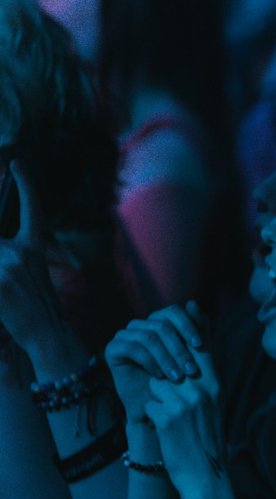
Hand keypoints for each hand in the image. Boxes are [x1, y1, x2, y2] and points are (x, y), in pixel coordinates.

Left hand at [0, 160, 68, 353]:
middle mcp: (19, 254)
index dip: (26, 185)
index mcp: (33, 250)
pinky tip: (0, 290)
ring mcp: (6, 268)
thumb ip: (11, 255)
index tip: (17, 164)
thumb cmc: (38, 307)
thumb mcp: (32, 274)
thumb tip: (2, 247)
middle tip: (5, 260)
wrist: (48, 335)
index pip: (31, 210)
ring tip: (2, 279)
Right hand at [105, 303, 205, 424]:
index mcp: (159, 322)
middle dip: (179, 348)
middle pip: (162, 325)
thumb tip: (194, 302)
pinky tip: (159, 376)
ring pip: (149, 337)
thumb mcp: (193, 355)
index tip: (200, 345)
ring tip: (177, 377)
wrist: (158, 405)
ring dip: (166, 358)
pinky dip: (150, 362)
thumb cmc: (178, 380)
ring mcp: (125, 335)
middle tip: (191, 370)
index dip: (187, 325)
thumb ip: (198, 330)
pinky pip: (133, 348)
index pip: (173, 312)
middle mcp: (141, 325)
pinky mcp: (113, 348)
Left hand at [142, 311, 223, 498]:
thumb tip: (198, 347)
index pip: (200, 347)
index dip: (190, 333)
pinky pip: (149, 405)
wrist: (206, 475)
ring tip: (170, 415)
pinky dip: (152, 416)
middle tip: (166, 376)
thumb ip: (205, 375)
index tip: (186, 312)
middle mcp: (201, 390)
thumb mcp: (214, 403)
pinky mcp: (167, 419)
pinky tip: (164, 429)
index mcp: (215, 385)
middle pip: (173, 361)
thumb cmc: (207, 438)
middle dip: (166, 369)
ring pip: (156, 384)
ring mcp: (184, 403)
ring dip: (158, 397)